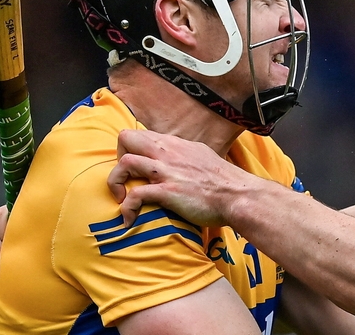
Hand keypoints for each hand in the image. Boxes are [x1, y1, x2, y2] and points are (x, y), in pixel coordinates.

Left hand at [108, 130, 236, 227]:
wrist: (238, 195)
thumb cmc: (225, 181)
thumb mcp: (203, 156)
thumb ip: (186, 155)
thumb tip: (178, 159)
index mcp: (176, 144)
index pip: (141, 134)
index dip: (132, 150)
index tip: (135, 169)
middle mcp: (168, 153)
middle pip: (126, 138)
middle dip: (117, 158)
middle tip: (125, 179)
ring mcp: (166, 171)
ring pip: (125, 162)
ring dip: (116, 182)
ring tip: (122, 199)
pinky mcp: (167, 192)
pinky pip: (135, 195)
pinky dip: (127, 208)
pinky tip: (130, 219)